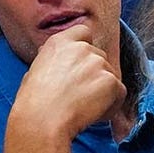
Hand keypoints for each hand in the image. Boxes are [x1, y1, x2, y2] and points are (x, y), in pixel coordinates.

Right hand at [3, 24, 125, 152]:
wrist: (43, 120)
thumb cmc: (34, 102)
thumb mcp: (35, 70)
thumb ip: (53, 59)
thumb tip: (59, 63)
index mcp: (60, 42)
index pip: (83, 32)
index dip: (85, 48)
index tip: (82, 64)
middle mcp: (82, 48)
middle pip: (99, 57)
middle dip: (94, 75)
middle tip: (81, 95)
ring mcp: (98, 64)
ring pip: (110, 76)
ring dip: (103, 91)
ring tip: (84, 107)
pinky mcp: (111, 81)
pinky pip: (119, 93)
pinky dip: (111, 105)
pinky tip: (93, 114)